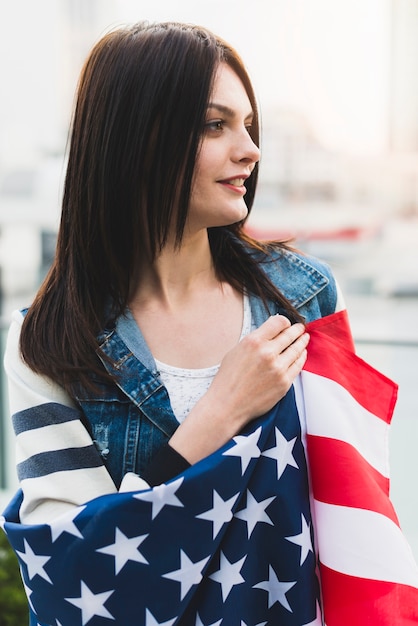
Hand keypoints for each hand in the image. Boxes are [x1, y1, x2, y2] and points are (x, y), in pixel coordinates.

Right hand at [169, 315, 308, 463]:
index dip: (285, 321)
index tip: (286, 323)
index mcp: (254, 341)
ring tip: (304, 338)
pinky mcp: (284, 382)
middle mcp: (268, 353)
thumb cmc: (228, 378)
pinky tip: (302, 354)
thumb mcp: (236, 351)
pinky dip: (301, 357)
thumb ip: (254, 340)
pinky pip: (298, 365)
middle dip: (297, 329)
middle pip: (290, 334)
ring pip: (297, 349)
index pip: (279, 322)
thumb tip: (270, 332)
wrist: (227, 405)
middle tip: (300, 328)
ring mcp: (278, 368)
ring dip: (302, 342)